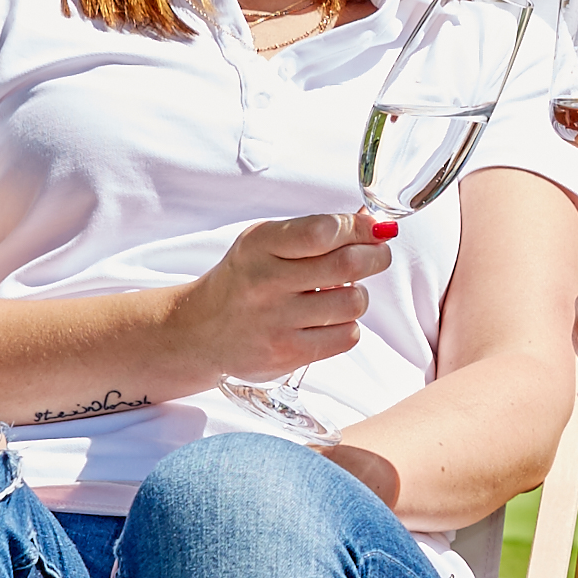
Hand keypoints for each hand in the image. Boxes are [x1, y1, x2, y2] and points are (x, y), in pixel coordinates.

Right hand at [175, 210, 396, 386]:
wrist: (201, 330)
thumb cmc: (244, 280)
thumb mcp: (266, 243)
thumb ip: (317, 231)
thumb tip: (372, 223)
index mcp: (260, 245)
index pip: (323, 231)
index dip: (360, 228)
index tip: (374, 229)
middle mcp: (265, 282)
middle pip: (347, 265)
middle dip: (375, 257)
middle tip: (376, 256)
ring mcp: (276, 321)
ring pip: (352, 302)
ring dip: (358, 295)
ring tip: (341, 293)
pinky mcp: (286, 355)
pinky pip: (346, 336)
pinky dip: (347, 326)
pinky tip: (328, 320)